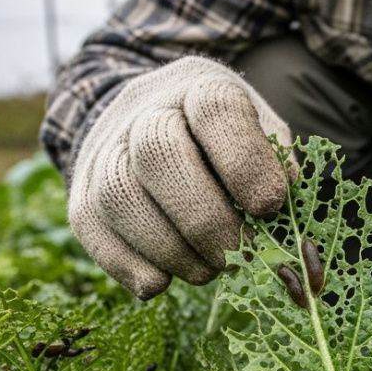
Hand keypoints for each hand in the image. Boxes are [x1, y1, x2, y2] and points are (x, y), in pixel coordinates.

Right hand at [68, 56, 294, 297]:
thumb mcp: (262, 135)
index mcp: (201, 87)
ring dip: (169, 248)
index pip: (215, 111)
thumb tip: (290, 230)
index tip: (271, 207)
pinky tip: (162, 283)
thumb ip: (280, 172)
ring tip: (207, 272)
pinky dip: (129, 265)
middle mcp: (144, 111)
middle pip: (158, 153)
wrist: (149, 123)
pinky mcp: (81, 192)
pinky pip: (92, 230)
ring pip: (120, 195)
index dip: (245, 163)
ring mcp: (106, 150)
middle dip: (205, 218)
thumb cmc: (225, 140)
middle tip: (238, 255)